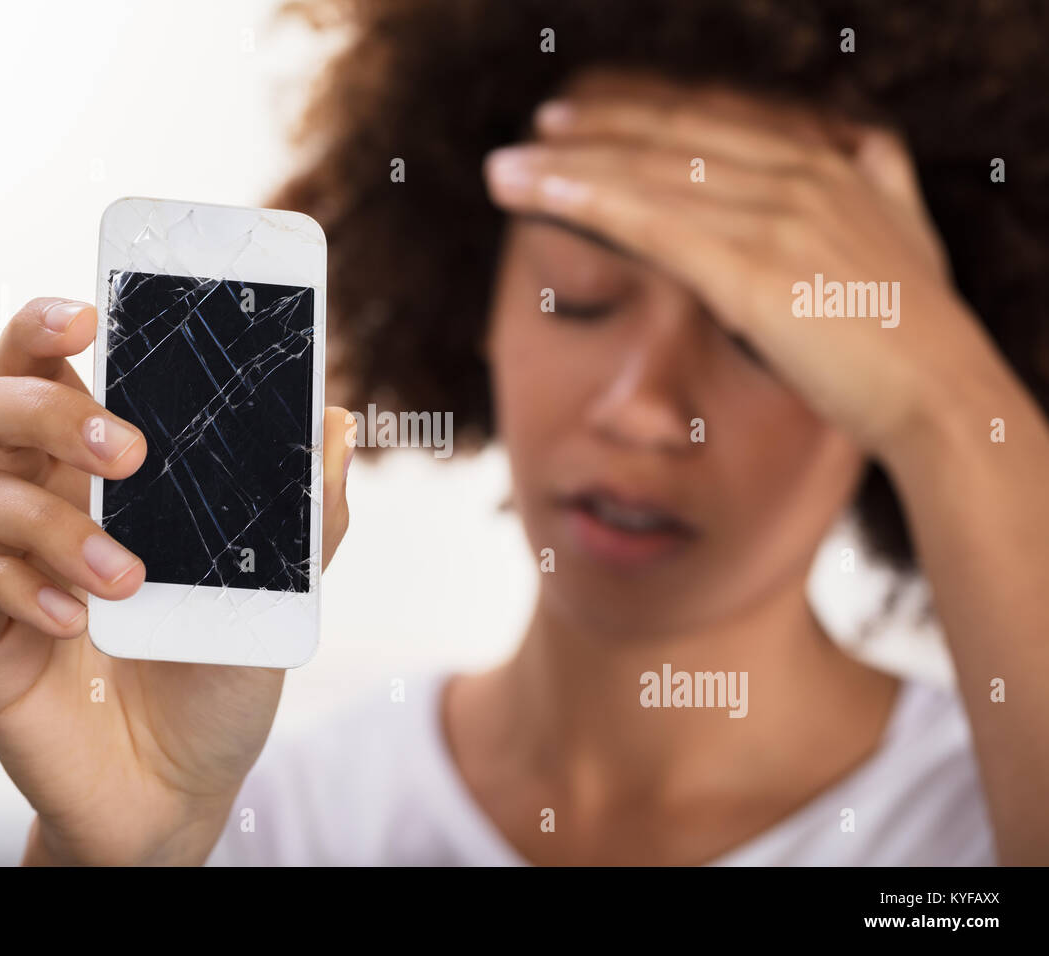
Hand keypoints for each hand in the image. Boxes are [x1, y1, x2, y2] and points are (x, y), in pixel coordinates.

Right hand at [0, 297, 352, 864]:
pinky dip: (24, 590)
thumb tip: (337, 421)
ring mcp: (7, 564)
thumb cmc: (219, 667)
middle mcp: (46, 500)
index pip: (51, 370)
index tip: (87, 312)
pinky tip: (77, 621)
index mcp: (104, 470)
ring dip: (57, 524)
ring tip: (129, 578)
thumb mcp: (279, 586)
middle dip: (46, 407)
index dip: (46, 327)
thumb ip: (305, 508)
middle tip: (124, 449)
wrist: (181, 781)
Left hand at [483, 78, 1012, 458]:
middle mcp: (800, 175)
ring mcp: (777, 216)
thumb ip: (877, 184)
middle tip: (531, 137)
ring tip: (504, 171)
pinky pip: (652, 223)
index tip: (583, 125)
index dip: (639, 121)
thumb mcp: (904, 234)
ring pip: (648, 177)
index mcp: (830, 165)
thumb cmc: (916, 334)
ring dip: (567, 170)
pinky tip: (543, 196)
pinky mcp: (752, 267)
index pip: (713, 126)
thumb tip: (868, 150)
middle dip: (590, 137)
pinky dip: (590, 203)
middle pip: (670, 140)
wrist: (943, 397)